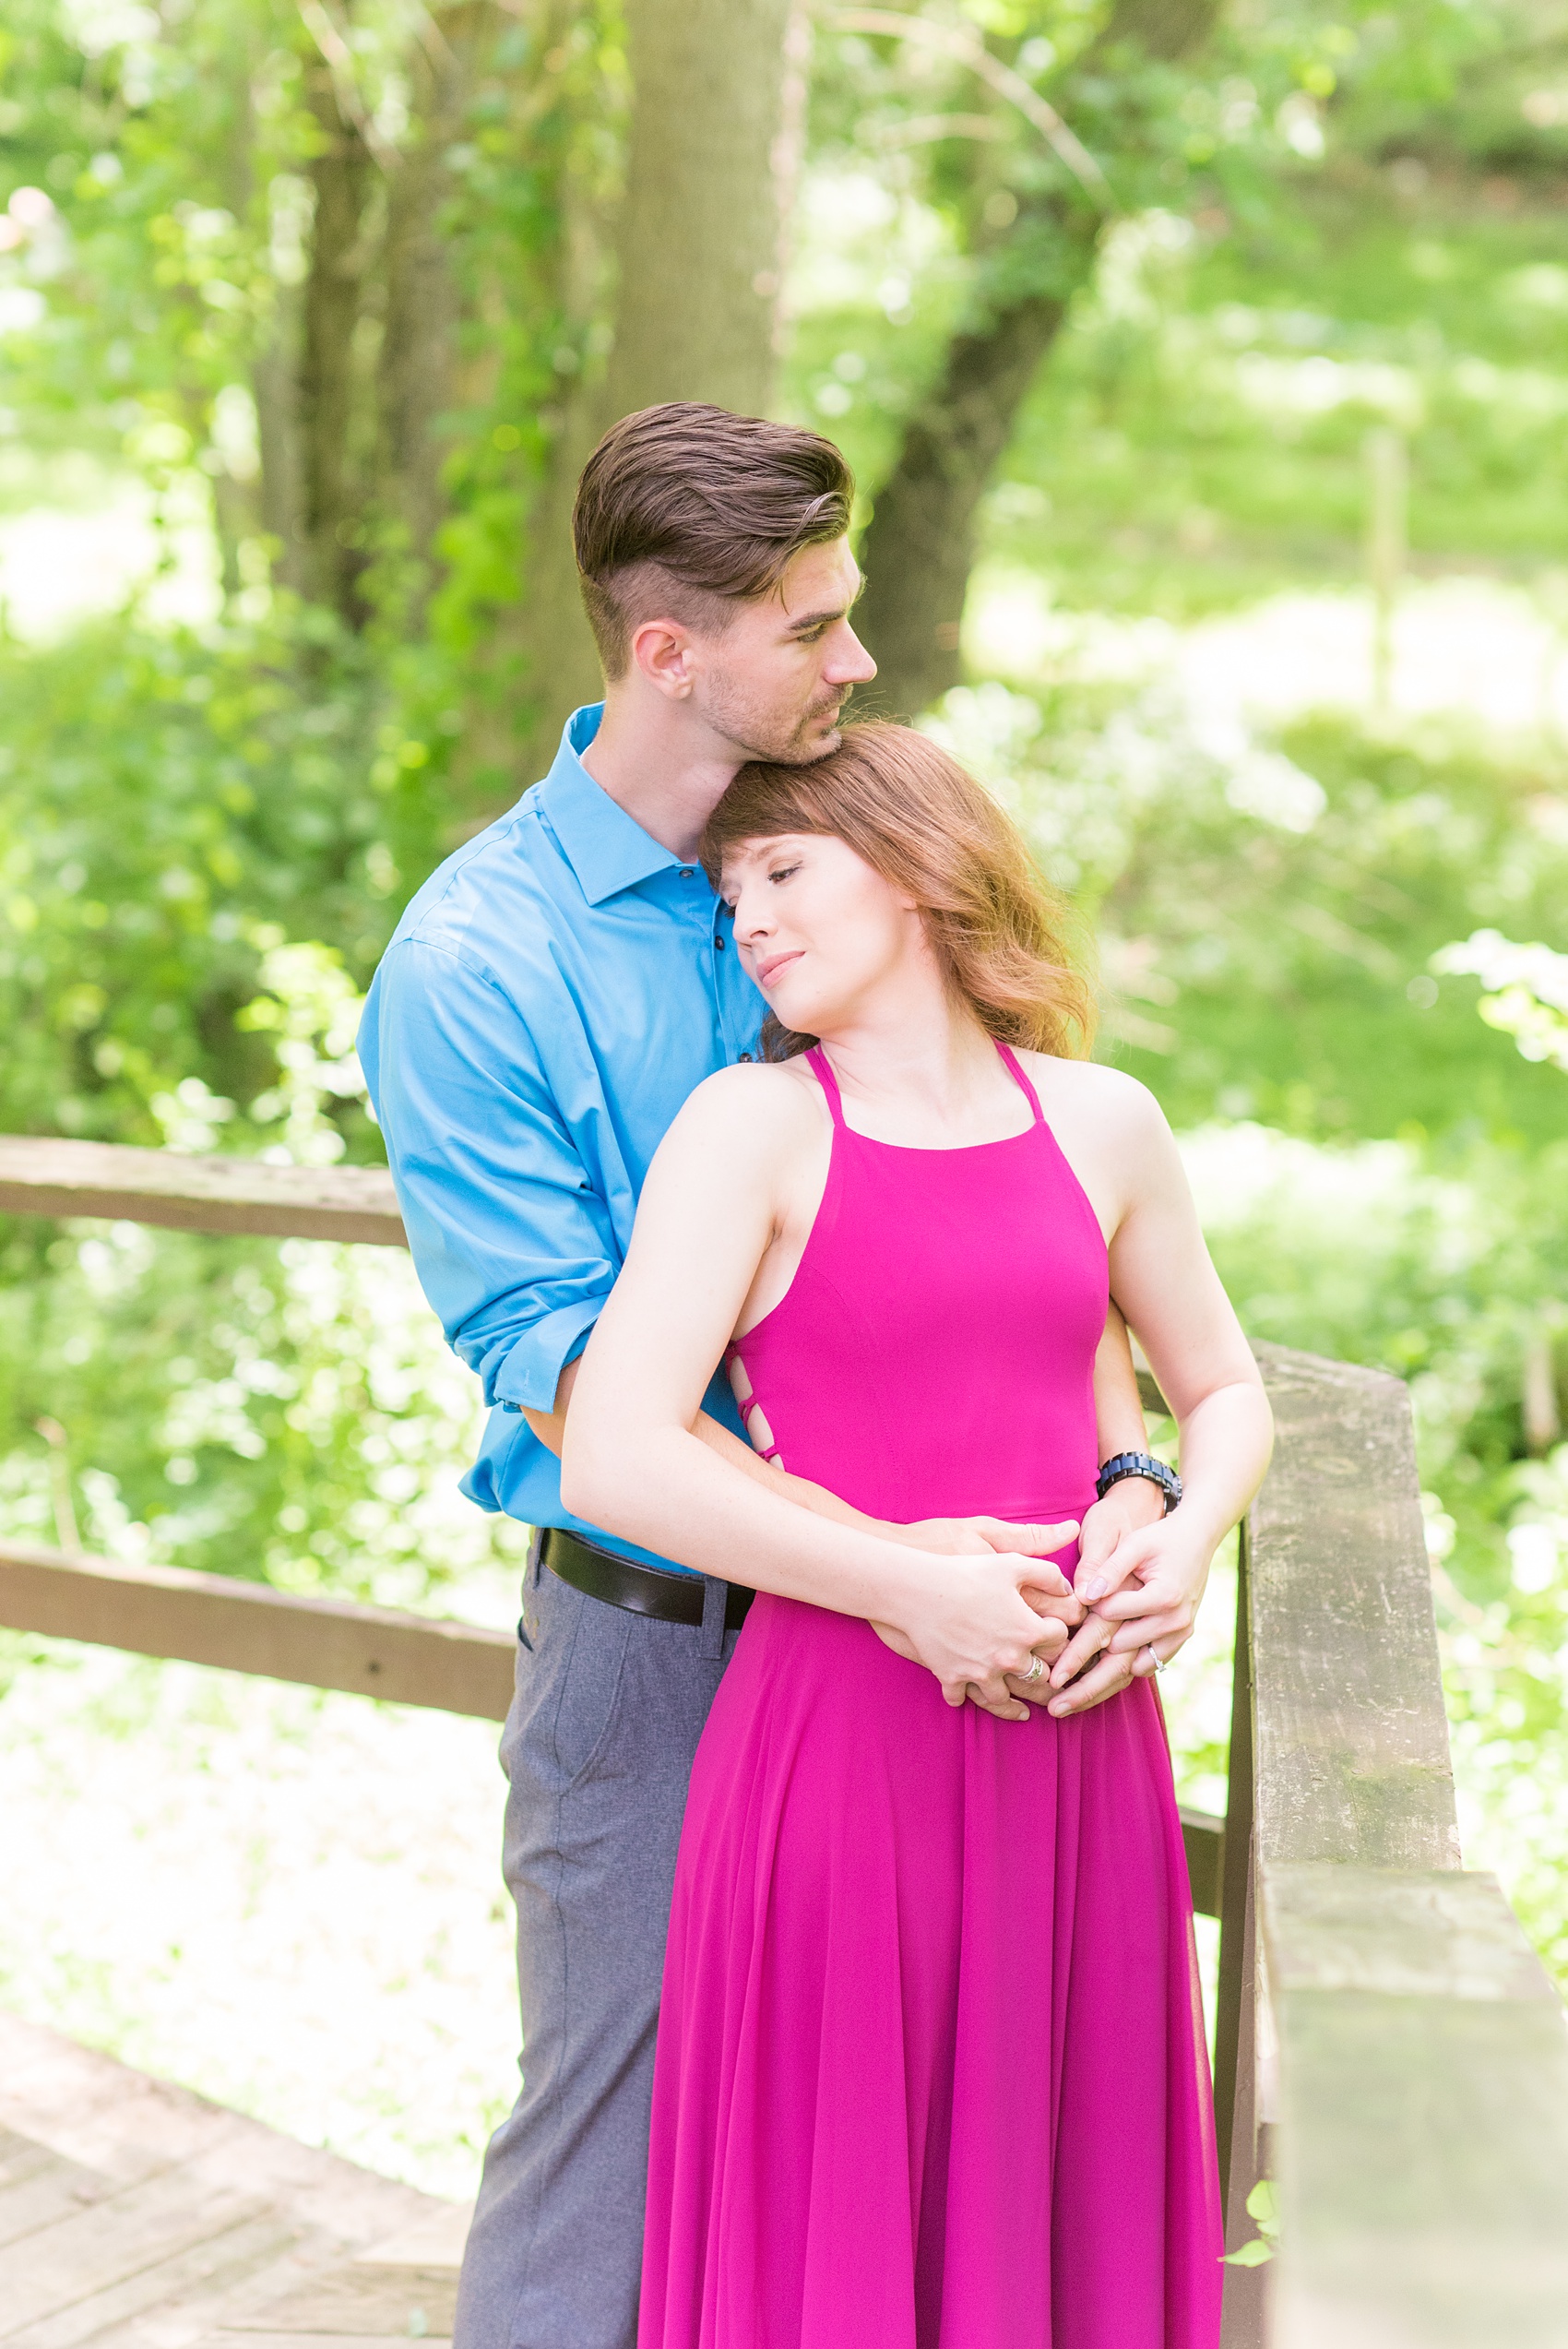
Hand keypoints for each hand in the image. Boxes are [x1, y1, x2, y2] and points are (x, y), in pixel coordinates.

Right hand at [870, 1520, 1079, 1720]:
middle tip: (1052, 1680)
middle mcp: (1008, 1659)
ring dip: (1013, 1701)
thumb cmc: (966, 1572)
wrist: (918, 1589)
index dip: (1060, 1632)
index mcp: (1027, 1631)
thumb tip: (1068, 1588)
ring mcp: (979, 1673)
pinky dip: (966, 1697)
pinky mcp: (952, 1678)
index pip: (1060, 1640)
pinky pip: (963, 1698)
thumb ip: (1047, 1573)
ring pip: (1004, 1698)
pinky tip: (971, 1694)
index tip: (1054, 1630)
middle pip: (1040, 1677)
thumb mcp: (1011, 1563)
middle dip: (1046, 1675)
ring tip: (1022, 1707)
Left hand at [1031, 1508, 1213, 1716]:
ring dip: (1104, 1688)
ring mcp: (1179, 1632)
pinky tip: (1097, 1691)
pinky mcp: (1179, 1637)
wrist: (1199, 1538)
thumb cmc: (1161, 1537)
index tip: (1053, 1669)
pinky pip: (1150, 1664)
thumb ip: (1110, 1569)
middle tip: (1056, 1706)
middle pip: (1122, 1660)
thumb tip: (1084, 1596)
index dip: (1078, 1647)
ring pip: (1135, 1670)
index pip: (1109, 1623)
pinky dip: (1125, 1677)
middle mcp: (1173, 1620)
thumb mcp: (1135, 1544)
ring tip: (1071, 1705)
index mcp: (1162, 1596)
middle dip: (1087, 1687)